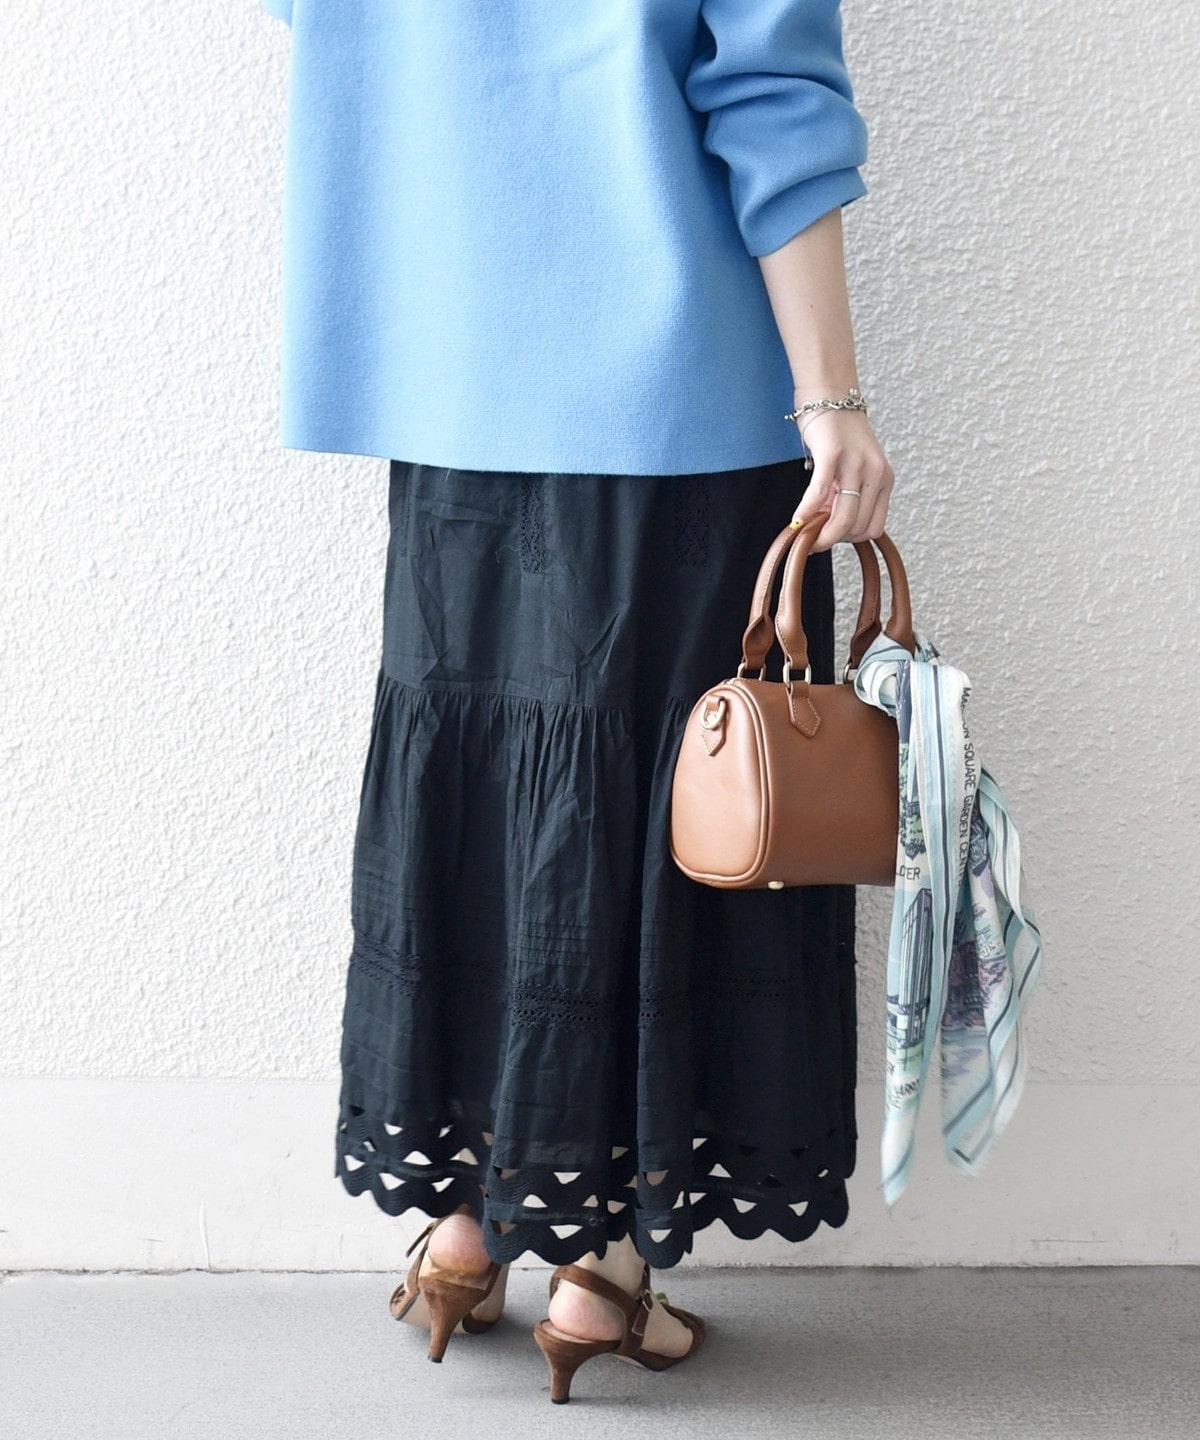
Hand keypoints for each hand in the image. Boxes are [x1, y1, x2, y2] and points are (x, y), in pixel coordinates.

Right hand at [788, 408, 894, 552]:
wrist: (830, 394)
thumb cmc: (838, 432)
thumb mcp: (853, 468)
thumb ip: (846, 494)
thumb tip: (827, 525)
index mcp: (884, 479)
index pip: (874, 528)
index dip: (850, 538)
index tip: (831, 534)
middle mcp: (876, 473)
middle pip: (857, 527)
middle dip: (834, 538)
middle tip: (814, 537)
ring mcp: (856, 463)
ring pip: (844, 518)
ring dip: (822, 534)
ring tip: (806, 534)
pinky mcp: (833, 454)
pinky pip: (820, 494)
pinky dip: (806, 512)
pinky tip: (796, 521)